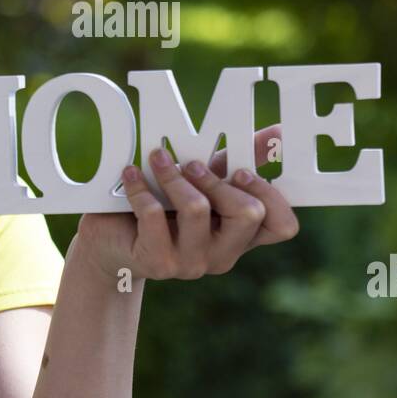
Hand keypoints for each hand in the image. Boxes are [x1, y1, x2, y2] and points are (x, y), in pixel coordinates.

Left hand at [75, 125, 299, 282]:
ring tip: (157, 159)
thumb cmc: (165, 206)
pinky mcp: (158, 262)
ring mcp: (192, 264)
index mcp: (241, 236)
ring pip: (197, 209)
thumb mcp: (204, 181)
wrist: (114, 241)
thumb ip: (240, 160)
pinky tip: (131, 174)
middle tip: (192, 164)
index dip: (270, 195)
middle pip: (249, 214)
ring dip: (174, 176)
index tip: (240, 170)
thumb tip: (277, 133)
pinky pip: (153, 215)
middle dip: (218, 179)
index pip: (282, 226)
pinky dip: (140, 187)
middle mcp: (223, 254)